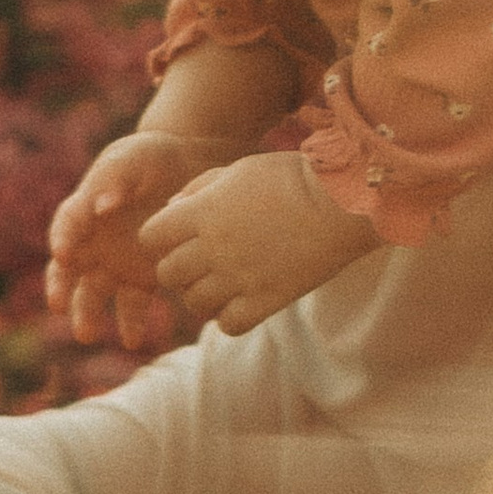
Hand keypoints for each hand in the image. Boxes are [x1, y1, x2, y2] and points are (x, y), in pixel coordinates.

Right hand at [46, 132, 237, 347]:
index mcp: (83, 210)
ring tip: (88, 334)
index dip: (62, 240)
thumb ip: (114, 180)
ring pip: (93, 294)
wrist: (188, 168)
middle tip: (59, 306)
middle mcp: (92, 242)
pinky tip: (132, 340)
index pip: (66, 227)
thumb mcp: (131, 159)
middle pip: (68, 271)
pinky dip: (131, 324)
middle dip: (62, 290)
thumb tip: (101, 206)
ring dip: (87, 315)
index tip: (64, 254)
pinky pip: (132, 306)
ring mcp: (114, 263)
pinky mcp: (141, 279)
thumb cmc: (150, 158)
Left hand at [140, 152, 380, 337]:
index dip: (160, 238)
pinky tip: (244, 301)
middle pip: (167, 274)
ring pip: (193, 303)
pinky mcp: (266, 300)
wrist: (342, 202)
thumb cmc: (291, 177)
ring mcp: (239, 277)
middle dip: (178, 269)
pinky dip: (230, 318)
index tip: (179, 236)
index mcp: (202, 211)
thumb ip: (198, 189)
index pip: (150, 237)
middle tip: (200, 264)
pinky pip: (228, 324)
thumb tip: (171, 211)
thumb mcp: (238, 169)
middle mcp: (213, 246)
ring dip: (202, 295)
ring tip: (222, 284)